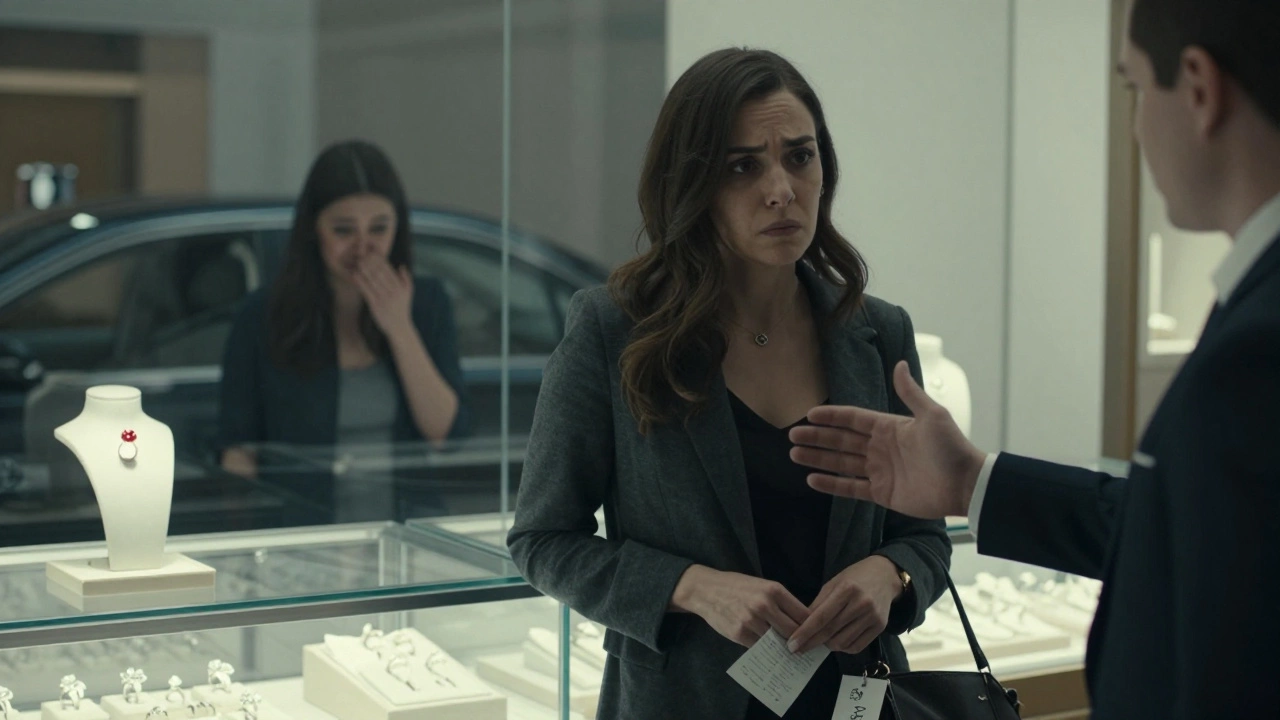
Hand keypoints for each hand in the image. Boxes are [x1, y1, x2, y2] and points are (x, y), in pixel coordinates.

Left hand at [354, 255, 414, 337]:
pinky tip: (355, 275)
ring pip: (372, 280)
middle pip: (380, 273)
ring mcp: (383, 298)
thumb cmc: (402, 310)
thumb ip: (406, 279)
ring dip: (364, 270)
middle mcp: (393, 292)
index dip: (381, 260)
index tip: (373, 252)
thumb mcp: (408, 294)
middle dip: (371, 262)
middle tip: (363, 254)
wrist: (399, 328)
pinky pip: (366, 291)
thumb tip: (401, 266)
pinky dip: (360, 282)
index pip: (389, 270)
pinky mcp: (375, 305)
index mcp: (400, 287)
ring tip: (358, 261)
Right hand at [671, 566, 809, 647]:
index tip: (816, 635)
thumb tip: (800, 623)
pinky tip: (770, 652)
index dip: (812, 627)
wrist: (706, 589)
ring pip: (777, 642)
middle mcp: (764, 605)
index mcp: (774, 590)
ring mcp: (751, 620)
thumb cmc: (737, 587)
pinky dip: (766, 650)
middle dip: (801, 641)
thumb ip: (780, 602)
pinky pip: (760, 647)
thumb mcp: (761, 586)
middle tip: (806, 648)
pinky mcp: (739, 633)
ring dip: (783, 648)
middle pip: (793, 631)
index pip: (802, 614)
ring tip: (789, 652)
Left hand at [786, 556, 900, 654]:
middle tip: (798, 649)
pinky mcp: (880, 627)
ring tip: (819, 641)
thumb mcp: (833, 583)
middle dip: (811, 643)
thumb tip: (802, 626)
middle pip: (830, 632)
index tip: (792, 644)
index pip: (821, 617)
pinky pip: (857, 646)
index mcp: (846, 590)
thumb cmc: (855, 577)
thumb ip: (818, 604)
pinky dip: (843, 648)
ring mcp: (872, 617)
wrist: (885, 576)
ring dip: (827, 646)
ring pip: (843, 642)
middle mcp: (861, 604)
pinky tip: (836, 642)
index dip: (805, 633)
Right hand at [788, 360, 985, 518]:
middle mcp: (880, 448)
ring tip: (795, 454)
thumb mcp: (932, 415)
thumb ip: (910, 392)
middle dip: (817, 437)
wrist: (965, 485)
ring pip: (841, 463)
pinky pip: (850, 488)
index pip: (853, 419)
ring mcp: (879, 471)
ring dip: (818, 458)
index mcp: (889, 427)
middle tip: (793, 435)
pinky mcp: (881, 493)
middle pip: (841, 440)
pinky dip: (831, 484)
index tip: (809, 414)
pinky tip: (812, 479)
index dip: (831, 416)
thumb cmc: (951, 448)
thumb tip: (899, 364)